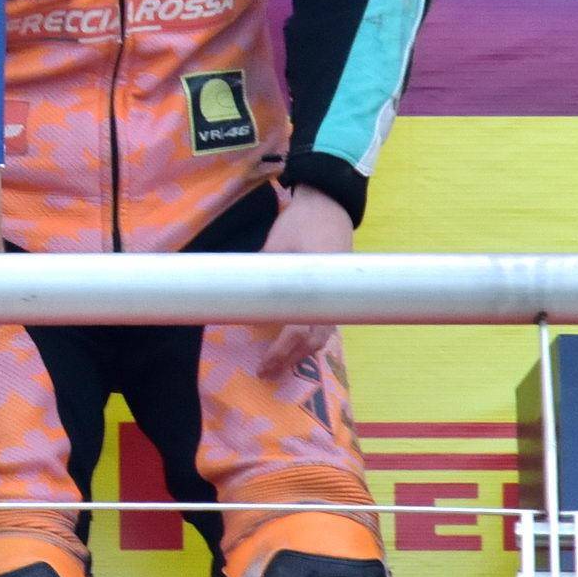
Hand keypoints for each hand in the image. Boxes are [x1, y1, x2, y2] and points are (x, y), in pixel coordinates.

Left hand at [256, 183, 354, 377]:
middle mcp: (333, 297)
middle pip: (315, 340)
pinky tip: (295, 344)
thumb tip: (240, 297)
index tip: (264, 364)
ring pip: (323, 335)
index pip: (300, 329)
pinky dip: (311, 337)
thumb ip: (262, 273)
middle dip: (291, 359)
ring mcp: (337, 296)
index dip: (282, 351)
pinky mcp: (336, 293)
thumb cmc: (302, 222)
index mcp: (317, 287)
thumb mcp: (275, 245)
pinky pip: (326, 323)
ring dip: (302, 352)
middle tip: (266, 372)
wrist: (329, 204)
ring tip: (279, 364)